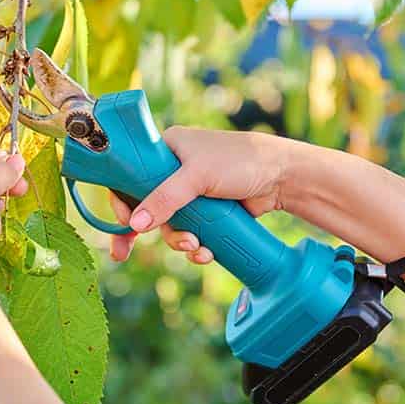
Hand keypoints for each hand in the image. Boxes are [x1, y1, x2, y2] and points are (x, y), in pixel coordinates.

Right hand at [109, 127, 299, 263]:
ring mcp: (192, 193)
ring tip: (195, 247)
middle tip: (124, 253)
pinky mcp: (208, 212)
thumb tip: (135, 225)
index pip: (130, 175)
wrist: (283, 176)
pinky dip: (195, 247)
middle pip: (147, 206)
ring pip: (170, 225)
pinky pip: (191, 233)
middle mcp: (175, 170)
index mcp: (166, 149)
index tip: (122, 223)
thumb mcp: (197, 177)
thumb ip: (164, 199)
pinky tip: (205, 253)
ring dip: (178, 241)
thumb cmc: (240, 161)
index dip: (122, 201)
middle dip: (147, 231)